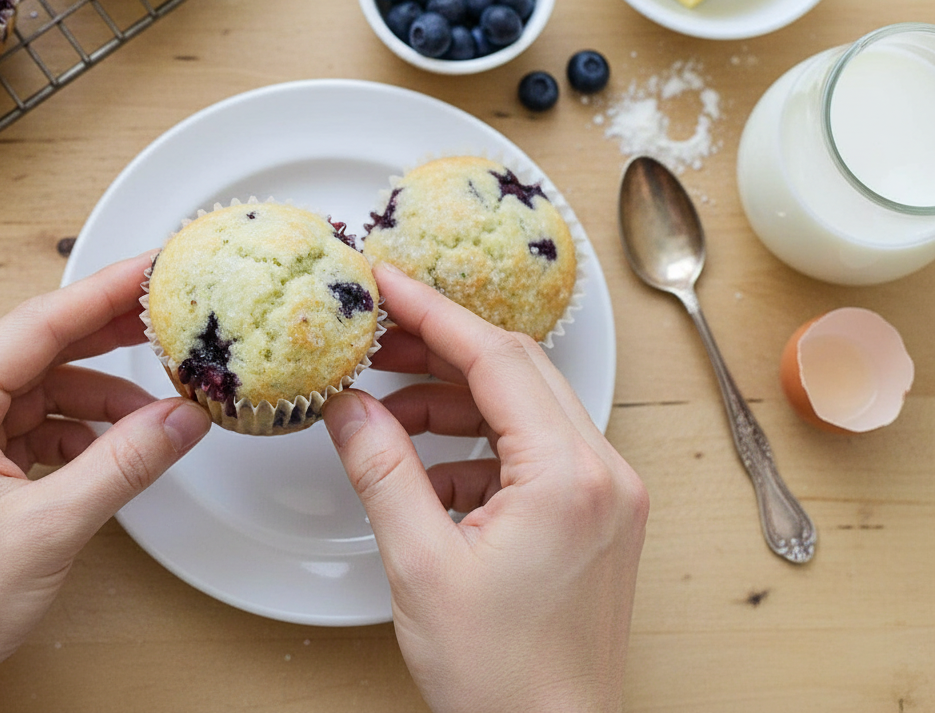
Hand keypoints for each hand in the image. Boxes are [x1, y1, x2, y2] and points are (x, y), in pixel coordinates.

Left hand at [0, 252, 211, 712]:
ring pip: (29, 388)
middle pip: (32, 348)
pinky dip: (65, 431)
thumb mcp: (52, 528)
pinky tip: (104, 449)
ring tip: (148, 417)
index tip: (149, 270)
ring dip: (90, 399)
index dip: (103, 293)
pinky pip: (17, 423)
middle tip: (162, 320)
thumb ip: (125, 462)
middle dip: (102, 339)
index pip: (36, 326)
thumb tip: (181, 419)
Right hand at [323, 263, 648, 712]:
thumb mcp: (420, 564)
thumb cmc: (501, 677)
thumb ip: (381, 469)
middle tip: (377, 338)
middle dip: (441, 348)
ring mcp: (608, 495)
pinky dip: (478, 448)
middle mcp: (603, 473)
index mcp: (568, 477)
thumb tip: (348, 405)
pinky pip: (534, 452)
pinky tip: (427, 475)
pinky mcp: (597, 517)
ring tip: (388, 410)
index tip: (386, 284)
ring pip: (525, 408)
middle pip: (517, 370)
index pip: (496, 357)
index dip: (433, 312)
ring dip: (456, 400)